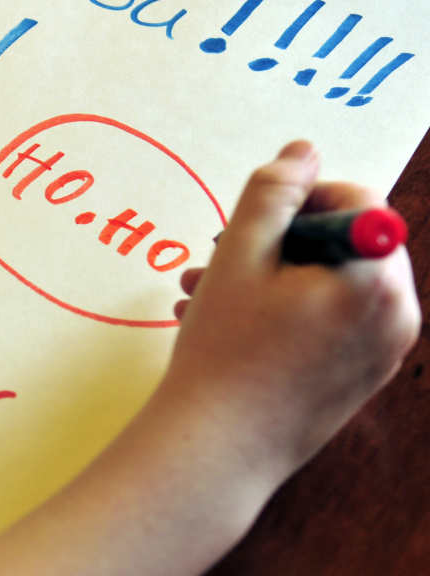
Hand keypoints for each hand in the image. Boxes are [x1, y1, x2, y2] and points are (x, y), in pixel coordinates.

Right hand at [168, 141, 419, 470]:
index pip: (356, 201)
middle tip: (220, 256)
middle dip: (277, 242)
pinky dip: (285, 310)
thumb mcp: (238, 256)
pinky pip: (331, 321)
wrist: (218, 450)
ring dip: (268, 276)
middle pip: (344, 242)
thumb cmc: (224, 353)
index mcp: (376, 280)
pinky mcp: (361, 377)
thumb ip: (272, 192)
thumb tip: (302, 150)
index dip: (299, 198)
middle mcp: (396, 316)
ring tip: (205, 291)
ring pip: (330, 282)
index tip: (251, 222)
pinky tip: (228, 321)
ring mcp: (382, 352)